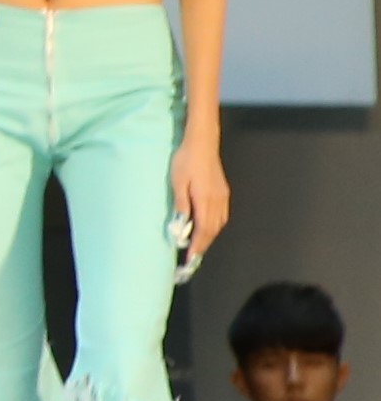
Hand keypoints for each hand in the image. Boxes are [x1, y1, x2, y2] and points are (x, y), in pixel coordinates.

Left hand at [176, 139, 232, 261]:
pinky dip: (214, 226)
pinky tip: (207, 227)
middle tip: (193, 256)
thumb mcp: (177, 182)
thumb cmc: (186, 161)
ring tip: (198, 244)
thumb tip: (182, 225)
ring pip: (219, 223)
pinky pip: (221, 215)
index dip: (198, 244)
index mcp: (206, 200)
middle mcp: (218, 201)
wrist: (202, 143)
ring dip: (209, 236)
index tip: (191, 257)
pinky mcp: (223, 192)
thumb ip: (181, 204)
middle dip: (203, 244)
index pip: (203, 229)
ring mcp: (223, 197)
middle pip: (213, 229)